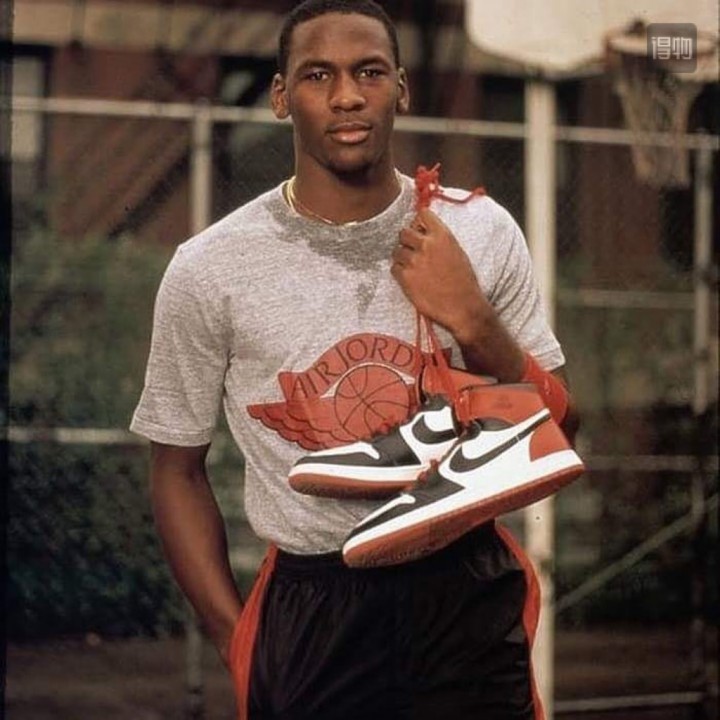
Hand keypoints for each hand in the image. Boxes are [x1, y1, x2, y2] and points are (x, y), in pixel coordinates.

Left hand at [391, 208, 485, 342]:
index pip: (422, 214)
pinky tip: (412, 280)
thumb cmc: (463, 281)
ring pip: (396, 251)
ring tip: (415, 269)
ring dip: (402, 258)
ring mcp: (414, 261)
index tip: (419, 229)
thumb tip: (422, 231)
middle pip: (403, 232)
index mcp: (442, 236)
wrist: (462, 307)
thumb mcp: (457, 252)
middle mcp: (426, 245)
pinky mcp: (405, 278)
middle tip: (413, 252)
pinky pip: (394, 268)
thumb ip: (439, 240)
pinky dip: (400, 273)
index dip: (418, 222)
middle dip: (406, 241)